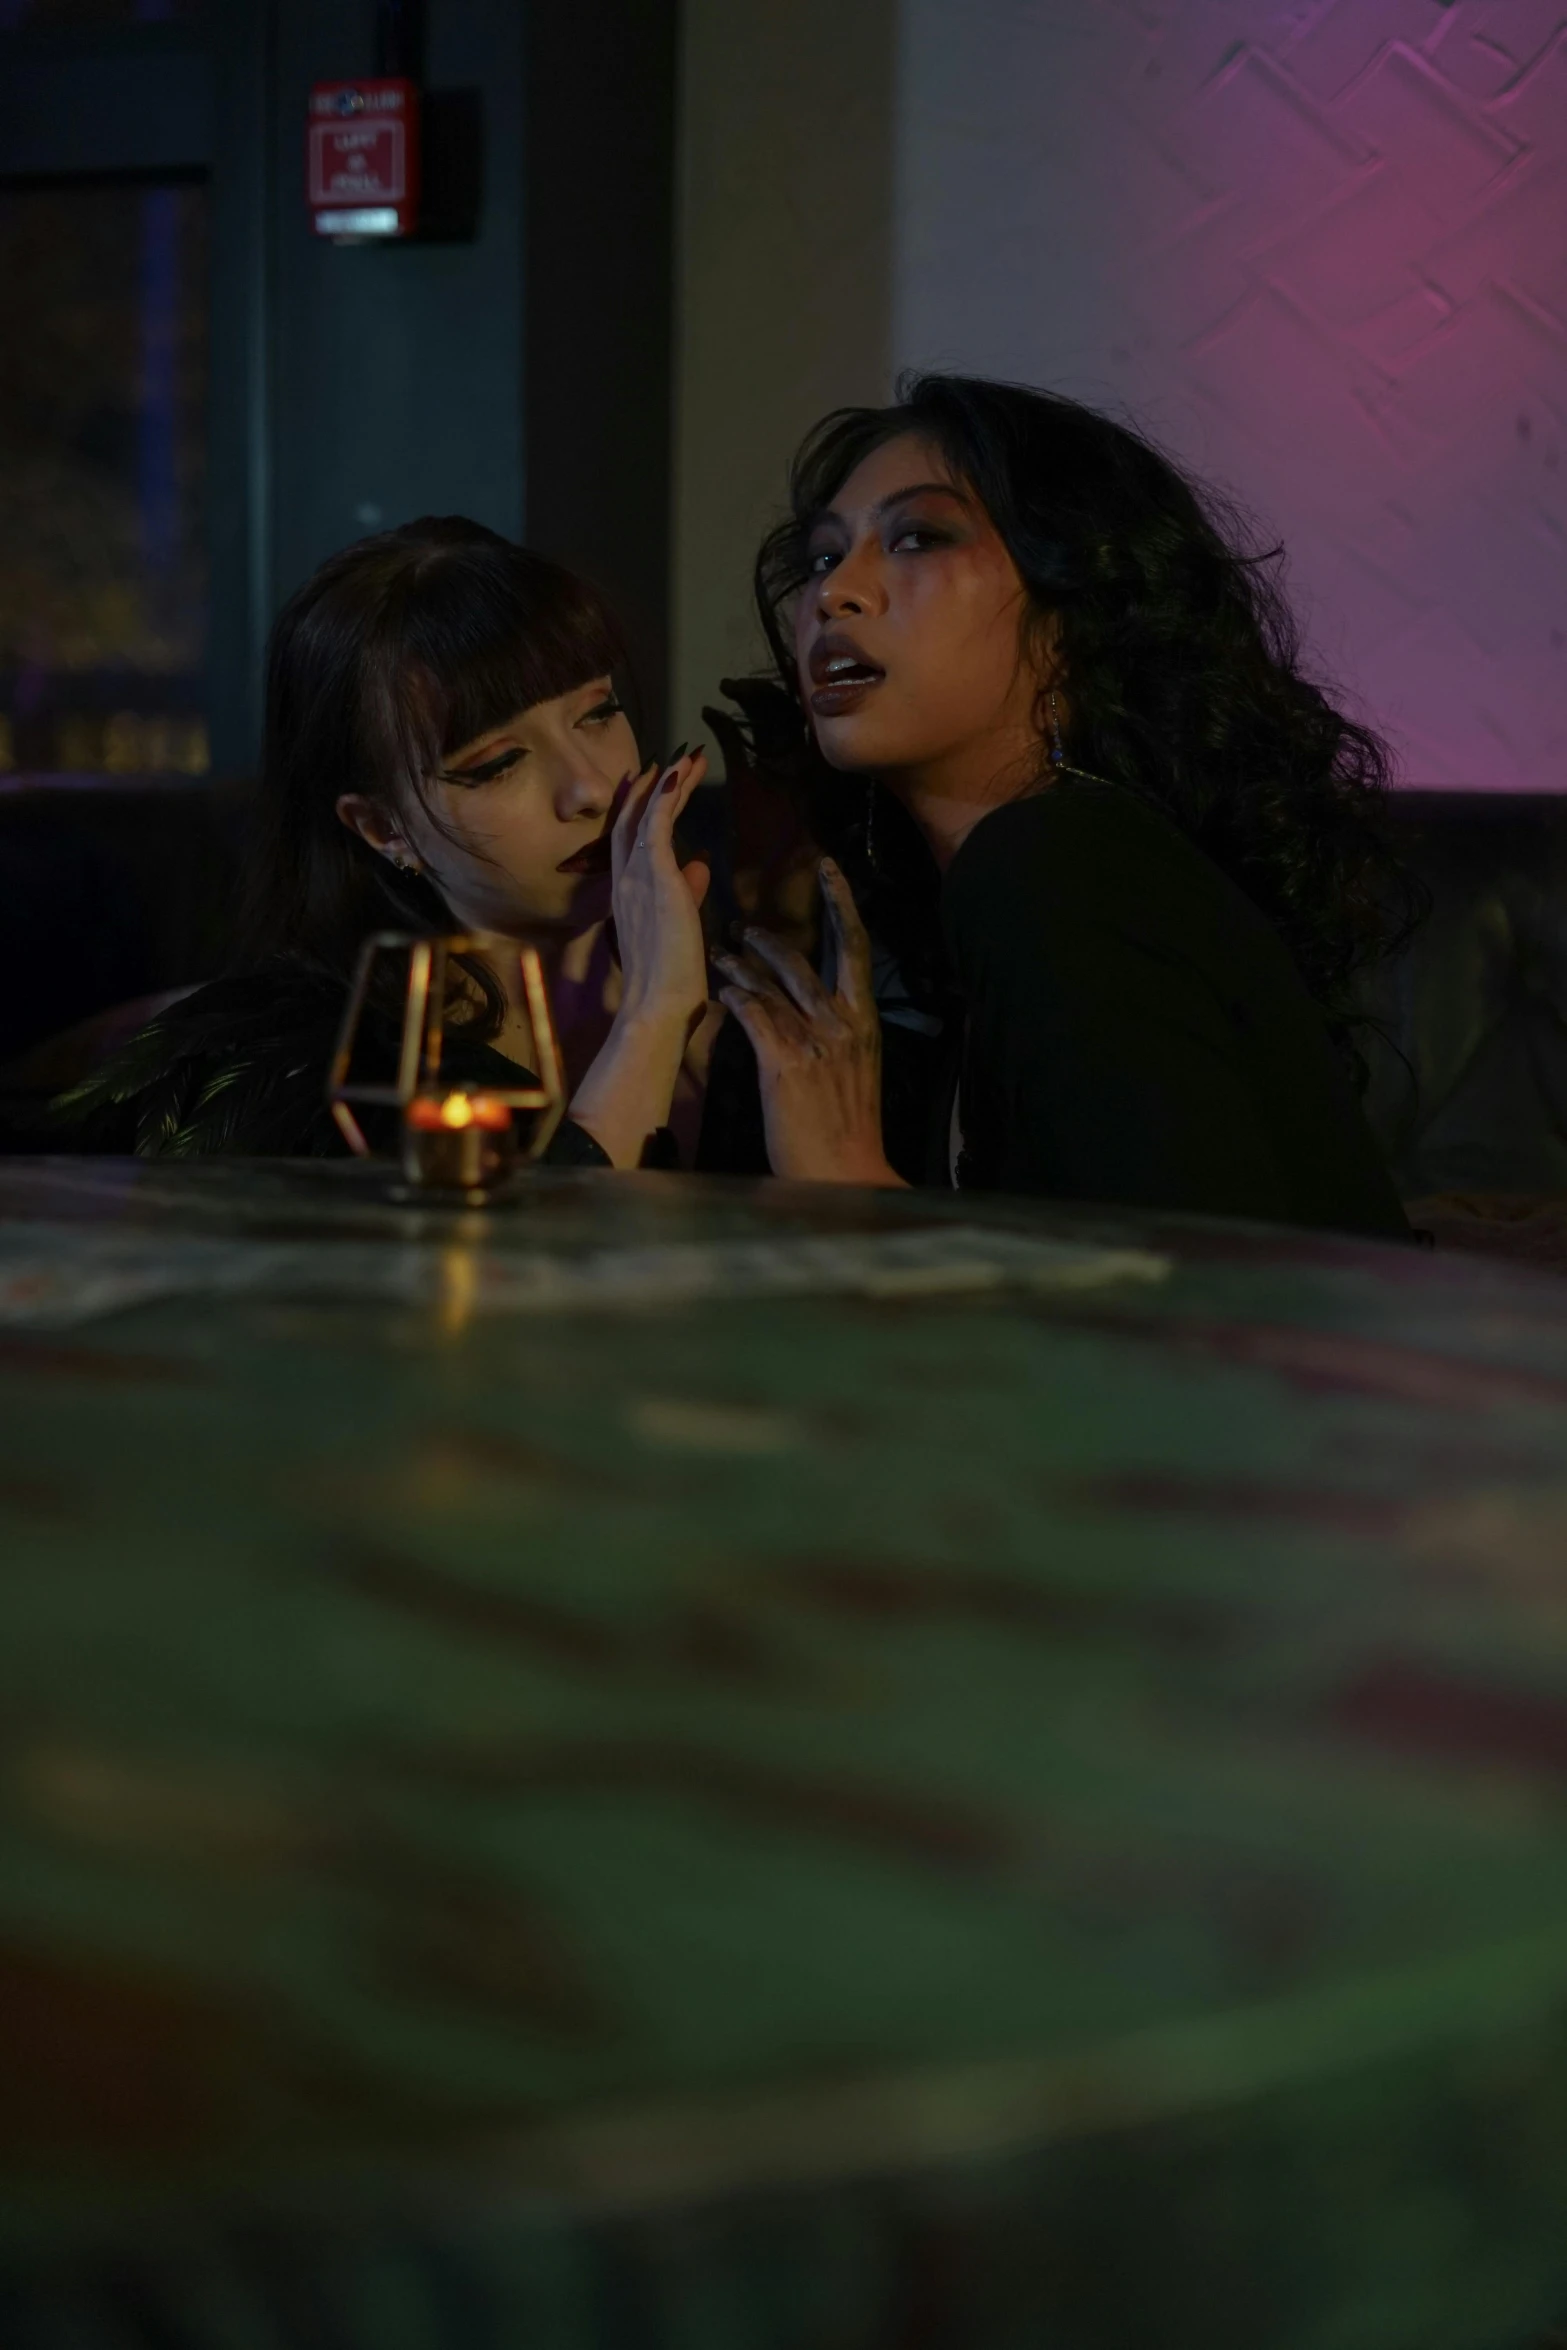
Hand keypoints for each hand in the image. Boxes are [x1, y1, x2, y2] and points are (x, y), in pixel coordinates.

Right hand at [609, 746, 710, 1033]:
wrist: (658, 1007)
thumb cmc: (670, 983)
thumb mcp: (679, 929)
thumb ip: (686, 895)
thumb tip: (699, 866)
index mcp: (626, 897)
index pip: (628, 843)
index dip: (638, 810)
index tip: (653, 785)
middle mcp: (624, 882)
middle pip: (630, 821)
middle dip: (650, 788)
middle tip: (670, 760)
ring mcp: (636, 878)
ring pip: (644, 816)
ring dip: (667, 784)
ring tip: (687, 758)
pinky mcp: (656, 878)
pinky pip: (656, 826)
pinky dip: (665, 797)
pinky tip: (677, 774)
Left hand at [715, 858, 905, 1185]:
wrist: (845, 1173)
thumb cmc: (848, 1130)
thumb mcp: (857, 1072)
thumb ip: (840, 1036)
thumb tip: (819, 1013)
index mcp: (864, 1022)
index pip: (856, 948)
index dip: (842, 904)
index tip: (829, 870)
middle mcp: (842, 1023)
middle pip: (807, 959)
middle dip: (773, 938)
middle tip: (745, 925)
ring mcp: (814, 1041)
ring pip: (773, 985)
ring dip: (742, 966)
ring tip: (719, 955)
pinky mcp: (784, 1063)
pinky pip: (753, 1016)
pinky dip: (735, 999)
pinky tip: (720, 994)